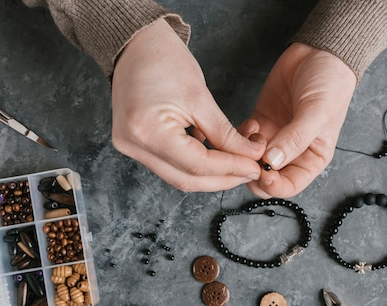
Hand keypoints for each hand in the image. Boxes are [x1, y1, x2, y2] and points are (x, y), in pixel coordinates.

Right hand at [111, 18, 264, 191]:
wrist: (134, 46)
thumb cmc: (163, 61)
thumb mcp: (200, 97)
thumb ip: (225, 133)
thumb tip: (250, 156)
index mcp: (148, 132)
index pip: (197, 165)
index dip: (230, 168)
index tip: (255, 166)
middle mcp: (134, 146)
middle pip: (187, 180)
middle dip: (223, 178)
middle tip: (250, 170)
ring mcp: (131, 148)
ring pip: (180, 176)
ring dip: (211, 174)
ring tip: (238, 162)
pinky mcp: (136, 146)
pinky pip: (171, 164)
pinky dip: (195, 163)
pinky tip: (214, 152)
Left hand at [243, 42, 356, 197]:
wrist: (320, 52)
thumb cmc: (330, 84)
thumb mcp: (317, 113)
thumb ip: (295, 139)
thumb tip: (273, 162)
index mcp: (312, 158)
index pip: (290, 186)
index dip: (274, 186)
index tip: (264, 174)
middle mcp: (292, 153)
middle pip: (266, 177)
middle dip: (254, 172)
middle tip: (248, 159)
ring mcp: (275, 137)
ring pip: (251, 160)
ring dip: (245, 154)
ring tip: (253, 135)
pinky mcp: (261, 121)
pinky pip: (243, 140)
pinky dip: (240, 137)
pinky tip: (250, 124)